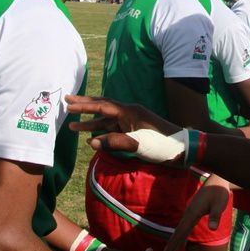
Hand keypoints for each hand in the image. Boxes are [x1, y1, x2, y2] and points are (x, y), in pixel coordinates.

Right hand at [66, 95, 180, 152]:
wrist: (183, 148)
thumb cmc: (163, 145)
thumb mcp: (139, 144)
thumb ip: (115, 142)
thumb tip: (92, 143)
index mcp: (130, 111)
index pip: (102, 105)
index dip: (84, 105)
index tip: (68, 104)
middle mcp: (130, 112)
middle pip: (102, 106)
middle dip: (84, 106)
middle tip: (66, 102)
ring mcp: (132, 121)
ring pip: (106, 120)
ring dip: (90, 123)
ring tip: (72, 127)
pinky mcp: (135, 130)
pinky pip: (113, 129)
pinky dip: (101, 132)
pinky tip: (91, 138)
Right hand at [164, 177, 231, 250]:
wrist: (216, 180)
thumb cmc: (219, 192)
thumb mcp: (220, 204)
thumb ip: (216, 216)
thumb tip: (213, 228)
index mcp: (193, 213)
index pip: (182, 232)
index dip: (175, 243)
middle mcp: (189, 212)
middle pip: (178, 231)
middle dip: (172, 244)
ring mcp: (190, 211)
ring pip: (180, 228)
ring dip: (174, 239)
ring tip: (168, 249)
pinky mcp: (193, 210)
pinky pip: (184, 224)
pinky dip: (180, 232)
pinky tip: (179, 236)